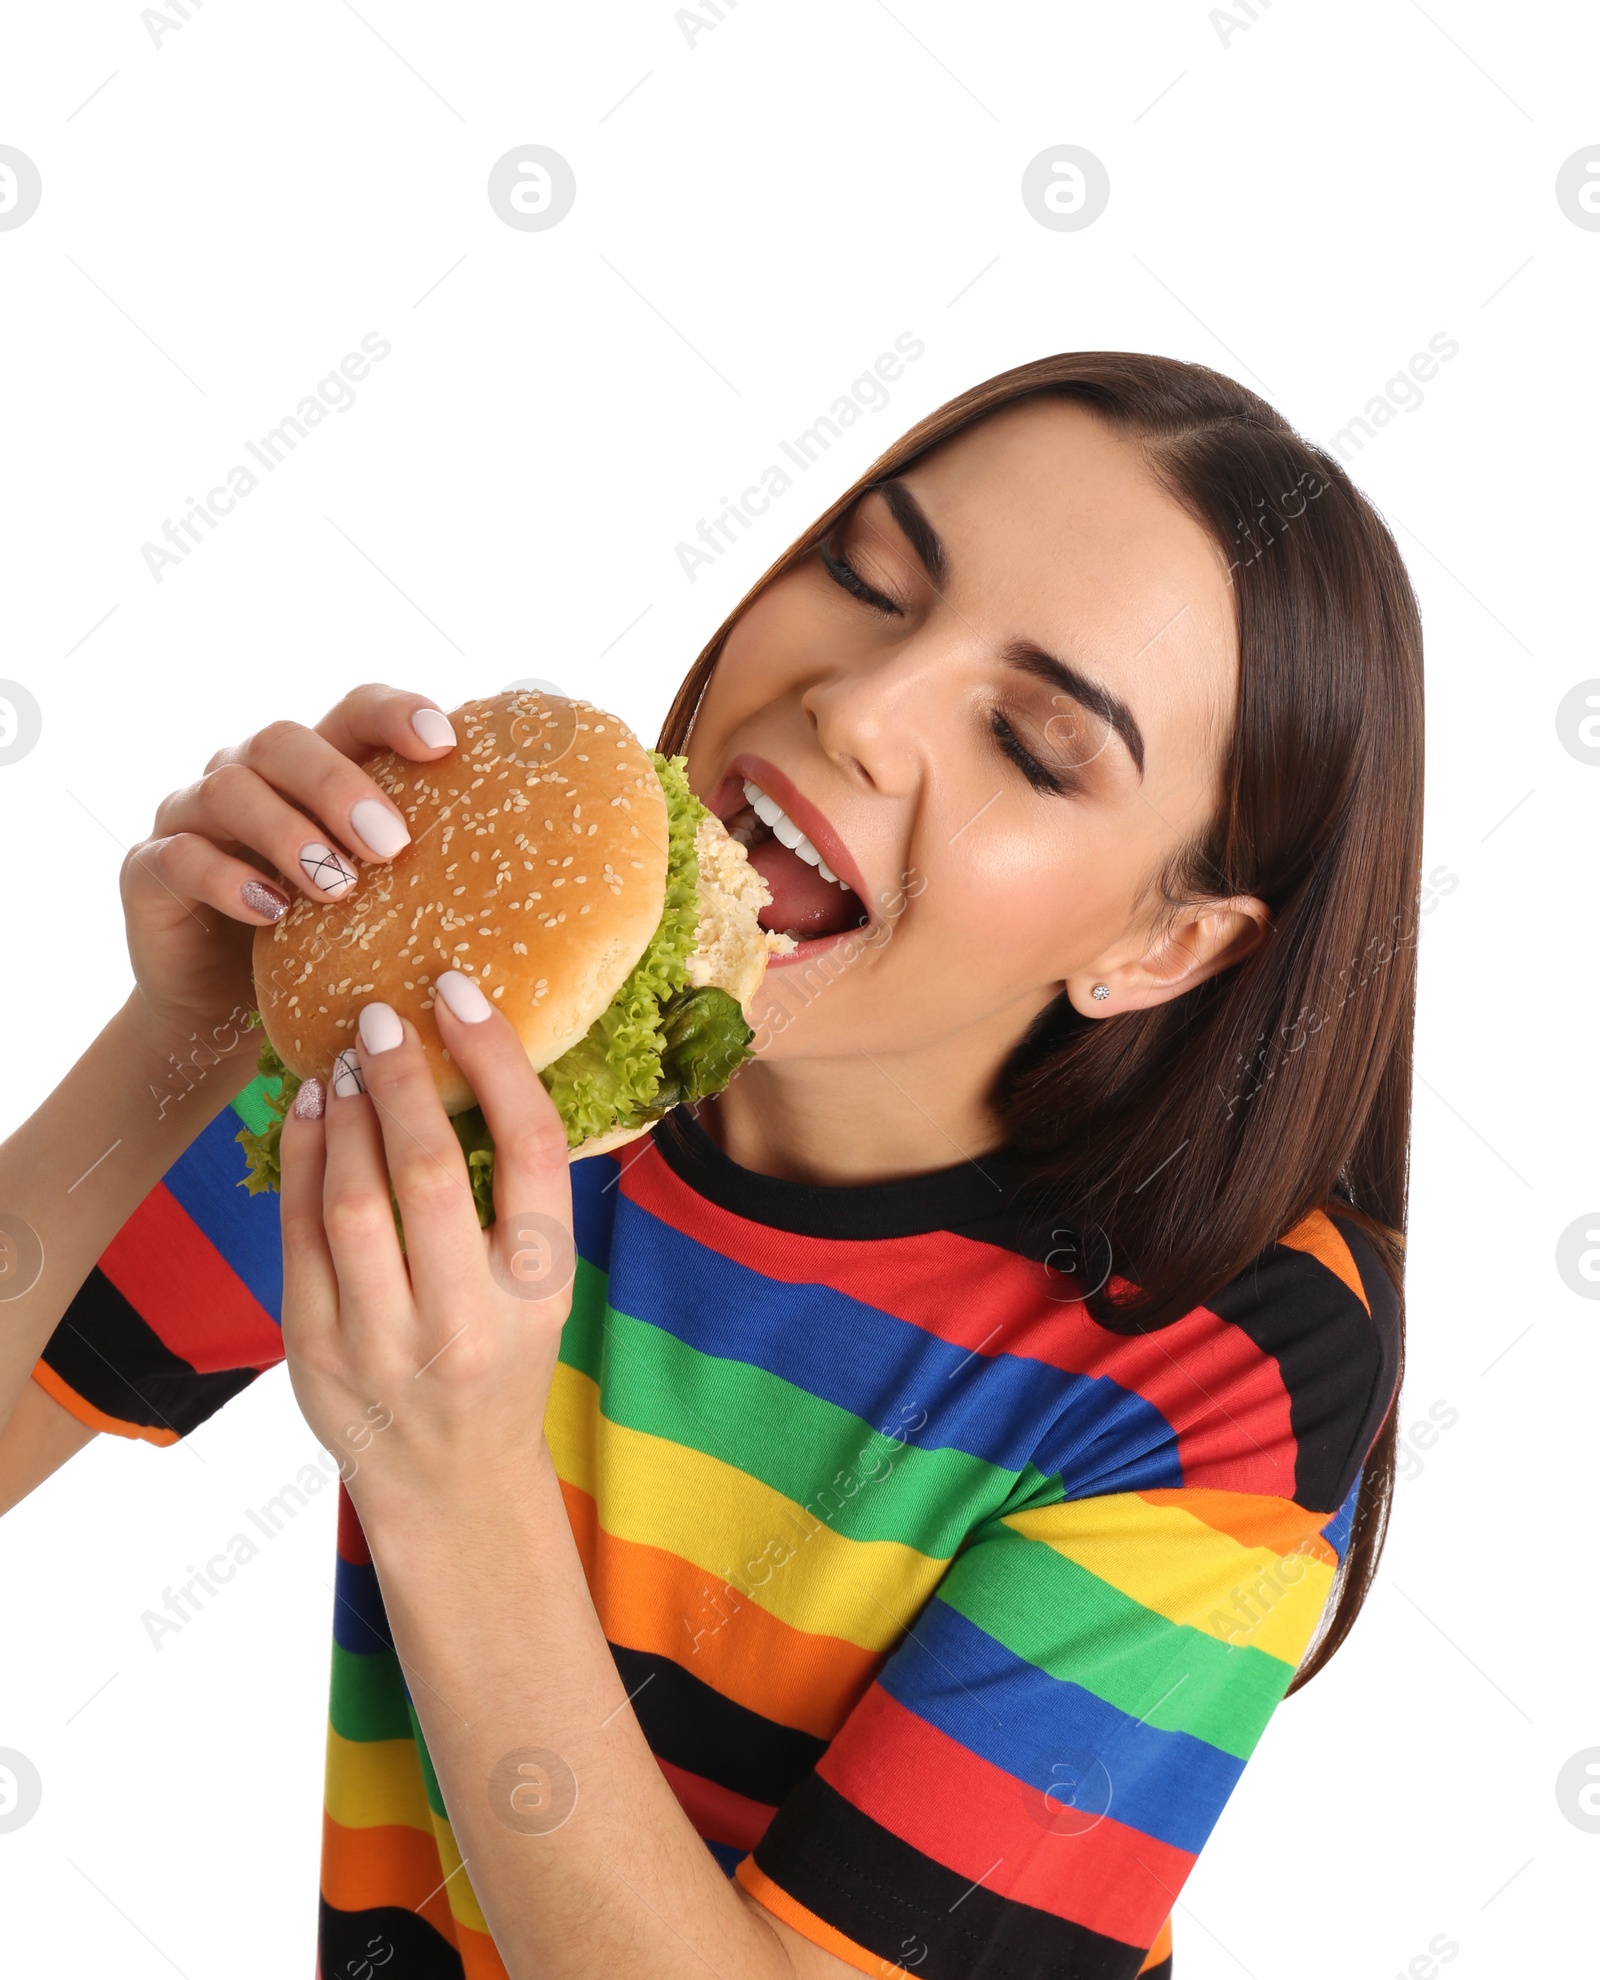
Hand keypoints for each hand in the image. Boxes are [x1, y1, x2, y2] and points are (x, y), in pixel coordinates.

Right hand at [121, 683, 458, 1057]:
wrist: (222, 1009)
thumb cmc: (318, 946)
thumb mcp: (381, 904)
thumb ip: (430, 872)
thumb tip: (543, 878)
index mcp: (313, 769)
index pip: (352, 713)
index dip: (394, 714)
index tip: (443, 741)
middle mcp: (249, 775)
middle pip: (287, 742)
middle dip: (341, 786)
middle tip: (392, 844)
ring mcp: (192, 816)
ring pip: (231, 791)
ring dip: (290, 835)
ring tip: (338, 888)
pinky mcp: (149, 870)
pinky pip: (180, 857)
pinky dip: (226, 880)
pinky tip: (271, 914)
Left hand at [275, 969, 574, 1512]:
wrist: (449, 1479)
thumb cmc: (502, 1357)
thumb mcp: (541, 1284)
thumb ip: (520, 1193)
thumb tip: (476, 1058)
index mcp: (540, 1289)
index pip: (531, 1151)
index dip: (495, 1059)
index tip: (459, 995)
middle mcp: (466, 1320)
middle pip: (430, 1171)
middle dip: (400, 1078)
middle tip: (382, 1016)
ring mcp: (382, 1343)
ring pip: (352, 1200)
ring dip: (344, 1112)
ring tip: (345, 1060)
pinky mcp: (313, 1353)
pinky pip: (297, 1234)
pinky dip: (300, 1159)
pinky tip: (309, 1111)